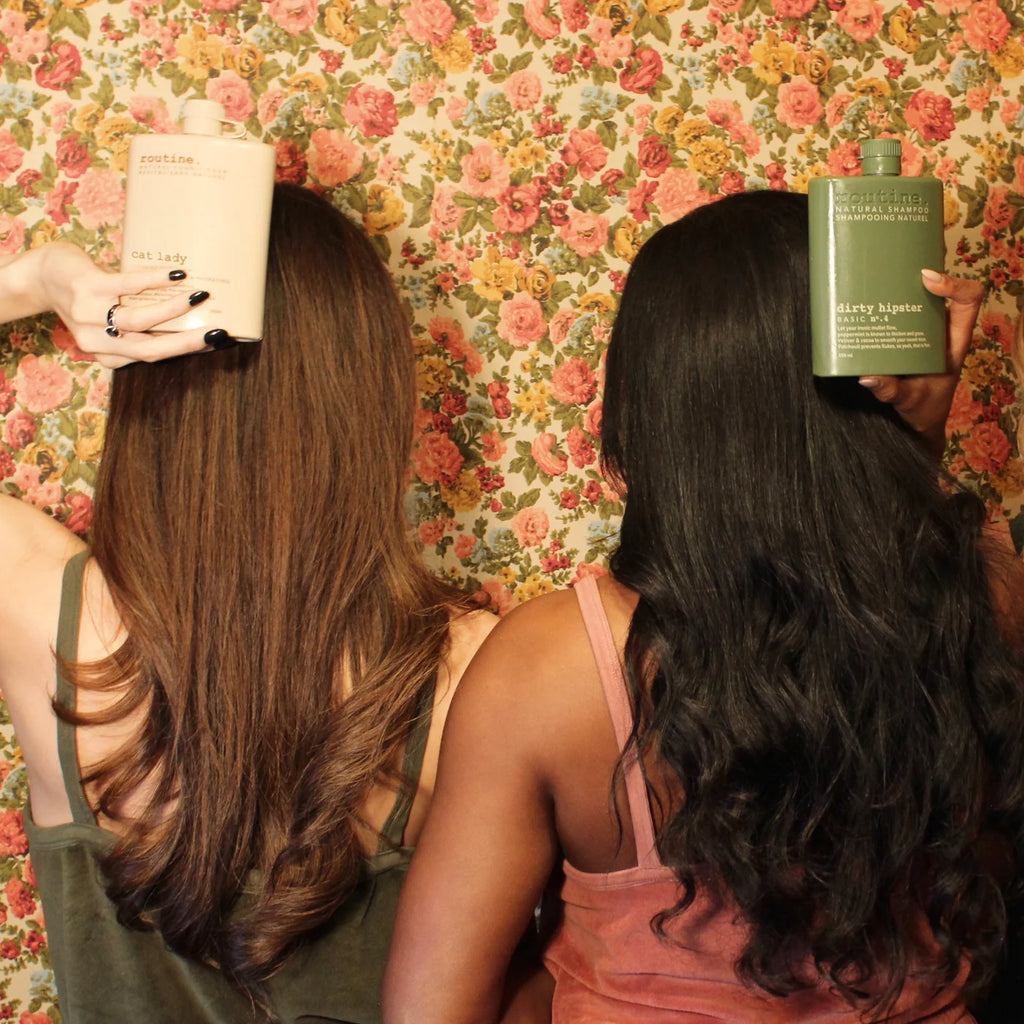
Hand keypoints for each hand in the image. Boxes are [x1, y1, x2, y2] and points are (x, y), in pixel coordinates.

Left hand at [37, 242, 226, 368]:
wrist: (42, 275)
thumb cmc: (87, 297)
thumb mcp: (111, 319)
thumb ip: (141, 325)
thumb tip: (190, 313)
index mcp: (109, 355)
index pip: (153, 357)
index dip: (186, 350)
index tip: (214, 341)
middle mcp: (97, 342)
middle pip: (150, 349)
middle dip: (187, 342)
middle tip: (217, 332)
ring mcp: (89, 315)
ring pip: (138, 321)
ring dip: (172, 310)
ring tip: (199, 297)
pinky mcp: (86, 287)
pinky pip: (126, 286)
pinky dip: (153, 281)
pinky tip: (175, 275)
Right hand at [859, 270, 983, 456]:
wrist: (918, 420)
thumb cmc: (922, 410)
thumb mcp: (909, 402)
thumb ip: (891, 391)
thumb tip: (866, 376)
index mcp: (954, 340)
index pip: (969, 300)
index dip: (954, 283)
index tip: (925, 279)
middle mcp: (941, 330)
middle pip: (944, 287)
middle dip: (925, 266)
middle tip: (898, 254)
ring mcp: (923, 331)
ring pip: (920, 296)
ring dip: (903, 280)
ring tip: (879, 266)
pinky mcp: (905, 336)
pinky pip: (901, 311)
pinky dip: (888, 299)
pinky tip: (867, 293)